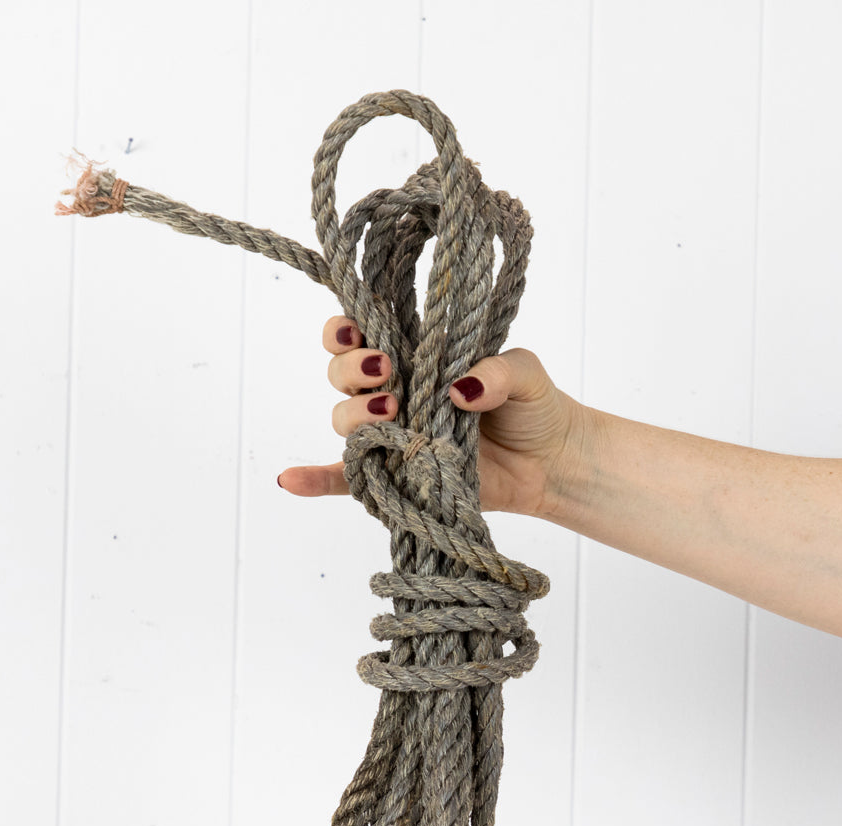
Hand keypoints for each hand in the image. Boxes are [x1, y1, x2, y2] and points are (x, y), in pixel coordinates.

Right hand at [276, 317, 593, 518]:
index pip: (360, 333)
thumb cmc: (534, 408)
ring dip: (356, 414)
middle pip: (341, 374)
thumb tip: (458, 389)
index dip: (347, 328)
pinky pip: (346, 481)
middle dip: (354, 369)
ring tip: (394, 414)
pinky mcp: (396, 476)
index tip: (363, 331)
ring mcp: (393, 435)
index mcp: (415, 355)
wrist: (550, 463)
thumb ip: (497, 369)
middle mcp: (395, 392)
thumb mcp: (525, 372)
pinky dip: (315, 481)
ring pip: (344, 419)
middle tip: (390, 373)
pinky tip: (290, 480)